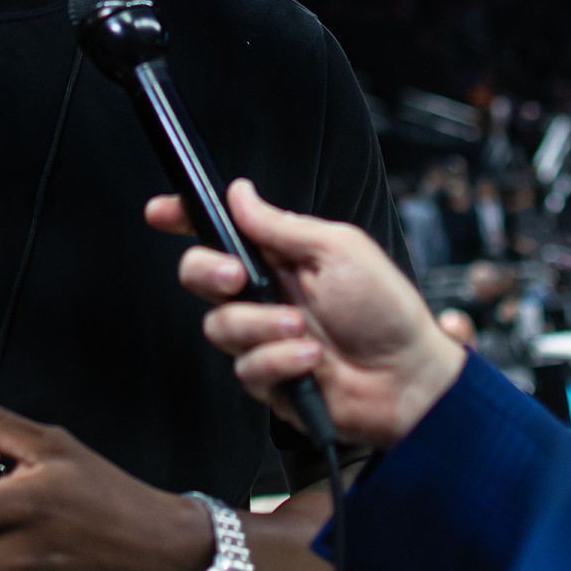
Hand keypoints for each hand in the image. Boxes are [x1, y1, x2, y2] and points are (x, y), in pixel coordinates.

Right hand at [147, 179, 463, 449]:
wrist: (409, 378)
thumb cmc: (386, 310)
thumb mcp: (339, 250)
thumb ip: (282, 225)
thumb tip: (239, 192)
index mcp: (279, 256)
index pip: (220, 231)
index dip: (184, 218)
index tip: (161, 212)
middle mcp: (264, 294)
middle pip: (199, 274)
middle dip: (209, 272)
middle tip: (238, 277)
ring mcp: (263, 337)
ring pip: (219, 326)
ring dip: (262, 326)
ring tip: (305, 330)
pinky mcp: (268, 378)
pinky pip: (246, 368)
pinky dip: (280, 361)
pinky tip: (312, 360)